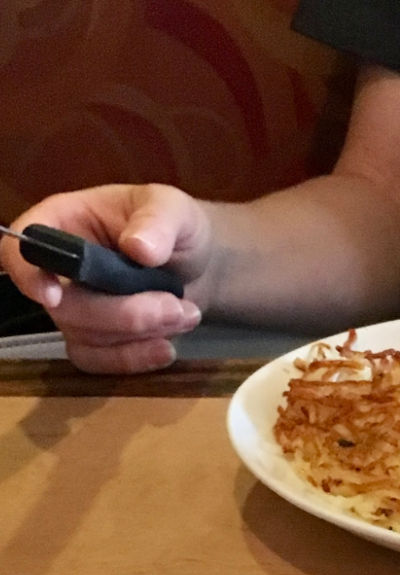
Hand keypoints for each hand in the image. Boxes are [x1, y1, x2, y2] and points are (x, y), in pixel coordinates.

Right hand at [0, 184, 213, 374]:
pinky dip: (134, 360)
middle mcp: (60, 269)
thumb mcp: (173, 209)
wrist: (199, 264)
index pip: (22, 249)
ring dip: (139, 335)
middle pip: (65, 307)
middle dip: (122, 314)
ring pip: (86, 338)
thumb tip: (138, 248)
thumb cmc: (175, 226)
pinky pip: (99, 361)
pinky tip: (168, 348)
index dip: (29, 274)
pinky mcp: (96, 340)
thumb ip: (158, 221)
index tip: (54, 295)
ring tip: (186, 314)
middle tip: (176, 307)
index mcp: (63, 223)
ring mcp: (75, 308)